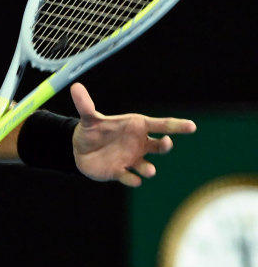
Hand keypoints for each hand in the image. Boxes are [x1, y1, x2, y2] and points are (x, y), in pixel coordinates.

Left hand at [69, 83, 195, 186]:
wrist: (79, 150)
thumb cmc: (92, 130)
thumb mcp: (88, 118)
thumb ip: (85, 105)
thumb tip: (75, 87)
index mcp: (136, 127)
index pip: (160, 125)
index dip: (176, 126)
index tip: (191, 126)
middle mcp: (139, 144)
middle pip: (159, 146)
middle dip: (166, 146)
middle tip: (167, 143)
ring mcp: (131, 159)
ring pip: (147, 165)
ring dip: (149, 169)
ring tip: (148, 170)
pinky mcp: (120, 172)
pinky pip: (130, 178)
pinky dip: (132, 179)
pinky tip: (133, 180)